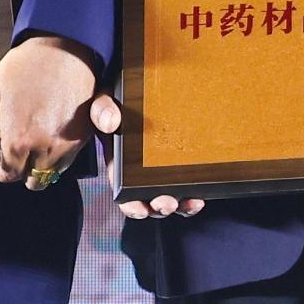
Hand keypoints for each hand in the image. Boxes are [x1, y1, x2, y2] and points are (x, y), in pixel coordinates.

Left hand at [0, 35, 100, 188]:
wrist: (65, 44)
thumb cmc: (27, 65)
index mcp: (18, 141)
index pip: (9, 175)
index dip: (2, 171)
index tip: (0, 164)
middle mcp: (46, 147)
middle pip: (35, 180)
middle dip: (24, 170)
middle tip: (18, 151)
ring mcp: (70, 141)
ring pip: (55, 171)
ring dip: (44, 164)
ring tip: (37, 140)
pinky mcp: (87, 132)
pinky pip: (73, 156)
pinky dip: (63, 153)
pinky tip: (55, 133)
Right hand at [87, 93, 205, 218]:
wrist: (138, 94)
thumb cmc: (117, 102)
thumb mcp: (104, 102)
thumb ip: (103, 110)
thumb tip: (111, 122)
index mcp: (119, 164)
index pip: (122, 192)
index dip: (131, 205)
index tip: (141, 209)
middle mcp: (138, 173)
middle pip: (148, 200)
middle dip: (158, 207)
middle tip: (168, 203)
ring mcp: (158, 170)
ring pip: (169, 198)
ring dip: (179, 206)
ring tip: (191, 203)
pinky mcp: (178, 164)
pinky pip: (185, 186)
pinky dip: (192, 197)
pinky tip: (200, 198)